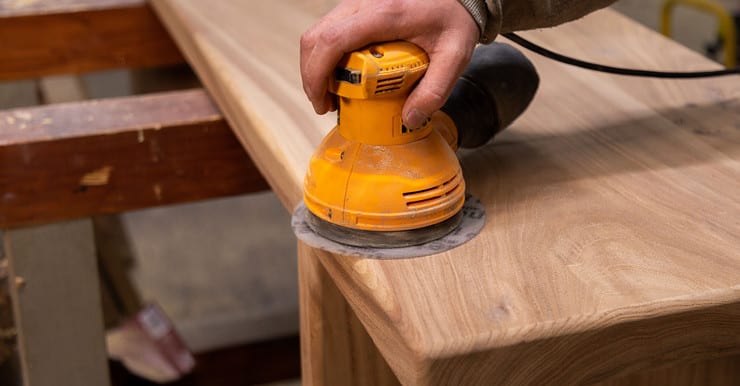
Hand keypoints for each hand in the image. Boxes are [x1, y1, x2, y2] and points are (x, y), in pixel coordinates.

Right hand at [300, 0, 479, 128]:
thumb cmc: (455, 19)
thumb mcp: (454, 56)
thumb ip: (435, 90)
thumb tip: (409, 119)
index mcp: (385, 15)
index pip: (333, 40)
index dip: (317, 73)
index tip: (322, 102)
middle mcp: (363, 4)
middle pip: (316, 37)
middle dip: (312, 76)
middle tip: (325, 105)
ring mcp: (358, 3)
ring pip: (318, 33)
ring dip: (316, 66)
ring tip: (331, 95)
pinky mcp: (358, 8)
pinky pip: (330, 30)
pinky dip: (326, 56)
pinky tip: (341, 76)